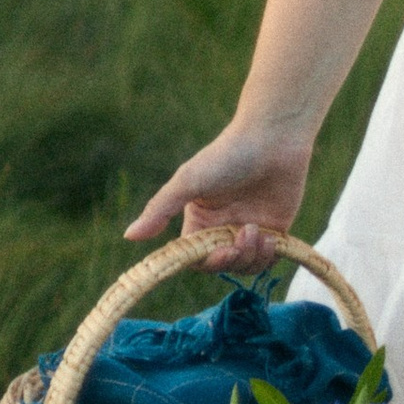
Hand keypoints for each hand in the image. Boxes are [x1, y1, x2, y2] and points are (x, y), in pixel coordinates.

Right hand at [125, 118, 315, 273]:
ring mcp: (249, 230)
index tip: (220, 253)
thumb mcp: (188, 181)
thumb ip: (160, 209)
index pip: (194, 257)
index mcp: (199, 220)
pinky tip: (271, 237)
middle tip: (242, 239)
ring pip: (246, 265)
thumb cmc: (227, 155)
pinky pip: (269, 258)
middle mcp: (222, 228)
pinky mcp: (275, 229)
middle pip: (221, 265)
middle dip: (232, 259)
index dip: (206, 262)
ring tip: (259, 233)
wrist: (272, 138)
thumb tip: (128, 236)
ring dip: (252, 257)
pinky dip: (269, 255)